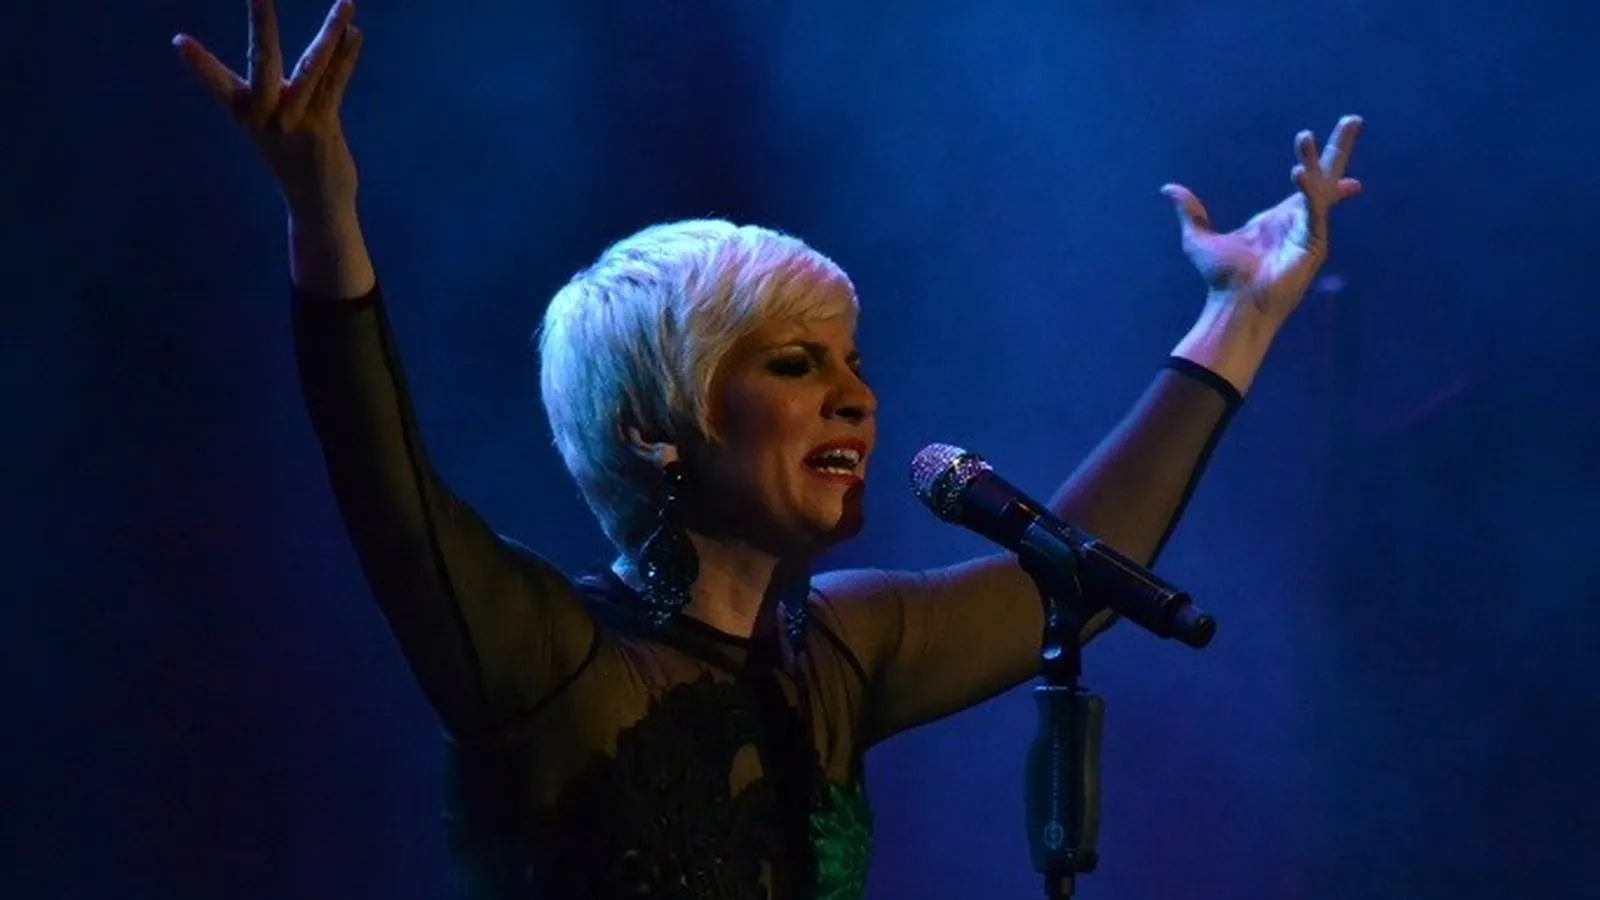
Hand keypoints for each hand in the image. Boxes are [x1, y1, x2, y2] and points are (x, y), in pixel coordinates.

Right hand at [173, 0, 363, 222]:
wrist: (317, 206)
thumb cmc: (296, 158)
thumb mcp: (280, 123)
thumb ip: (293, 88)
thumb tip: (330, 44)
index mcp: (247, 114)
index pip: (218, 83)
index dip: (200, 65)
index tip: (179, 42)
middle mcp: (266, 116)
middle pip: (262, 62)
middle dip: (262, 24)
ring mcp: (294, 122)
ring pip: (310, 68)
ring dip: (329, 32)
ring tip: (346, 2)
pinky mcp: (322, 128)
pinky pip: (334, 85)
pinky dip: (346, 57)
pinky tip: (354, 33)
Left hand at [1162, 115, 1363, 322]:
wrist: (1232, 305)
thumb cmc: (1221, 279)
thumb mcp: (1199, 238)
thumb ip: (1190, 212)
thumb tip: (1169, 188)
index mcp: (1278, 219)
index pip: (1305, 185)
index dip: (1317, 165)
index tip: (1327, 145)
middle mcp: (1298, 221)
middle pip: (1325, 178)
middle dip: (1338, 149)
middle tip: (1353, 119)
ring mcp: (1309, 232)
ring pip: (1319, 188)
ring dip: (1315, 161)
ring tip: (1303, 136)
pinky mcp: (1313, 245)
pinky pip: (1313, 212)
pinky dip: (1308, 192)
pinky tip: (1299, 173)